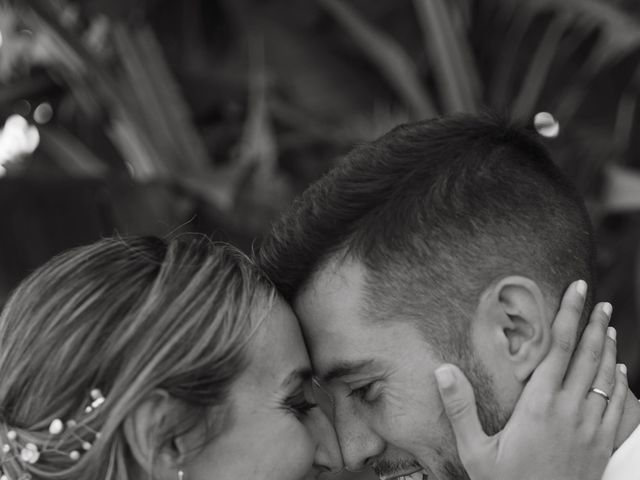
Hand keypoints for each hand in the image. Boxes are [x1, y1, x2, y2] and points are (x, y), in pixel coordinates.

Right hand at [435, 280, 627, 479]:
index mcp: (539, 406)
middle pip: (588, 356)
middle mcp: (570, 411)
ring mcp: (590, 429)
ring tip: (609, 325)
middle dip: (594, 324)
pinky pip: (618, 407)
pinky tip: (621, 371)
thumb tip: (443, 371)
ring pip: (606, 378)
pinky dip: (621, 384)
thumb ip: (459, 409)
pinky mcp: (601, 446)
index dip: (569, 316)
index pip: (558, 349)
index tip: (577, 292)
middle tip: (598, 300)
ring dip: (609, 348)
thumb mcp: (475, 451)